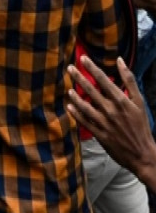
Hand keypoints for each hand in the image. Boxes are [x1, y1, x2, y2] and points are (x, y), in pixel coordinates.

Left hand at [67, 55, 155, 188]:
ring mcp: (104, 123)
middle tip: (69, 67)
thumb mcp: (139, 102)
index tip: (82, 58)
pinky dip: (76, 114)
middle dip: (79, 77)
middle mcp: (111, 110)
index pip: (103, 80)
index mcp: (121, 101)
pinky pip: (84, 122)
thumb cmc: (141, 126)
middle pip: (91, 90)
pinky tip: (69, 106)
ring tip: (69, 89)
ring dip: (75, 96)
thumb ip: (129, 80)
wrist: (143, 154)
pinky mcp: (99, 134)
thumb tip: (120, 60)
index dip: (91, 68)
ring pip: (84, 106)